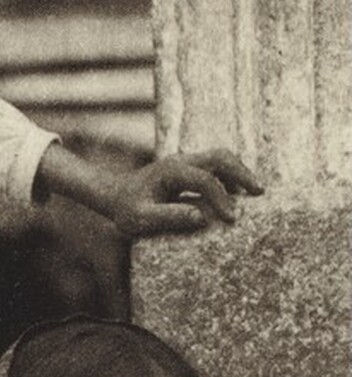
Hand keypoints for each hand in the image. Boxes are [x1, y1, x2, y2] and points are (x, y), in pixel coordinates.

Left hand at [103, 150, 262, 236]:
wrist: (116, 196)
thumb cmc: (127, 210)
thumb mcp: (141, 219)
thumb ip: (169, 217)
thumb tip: (201, 217)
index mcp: (170, 172)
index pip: (204, 180)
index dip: (221, 198)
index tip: (232, 219)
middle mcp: (181, 161)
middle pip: (220, 157)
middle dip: (242, 173)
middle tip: (260, 192)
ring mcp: (186, 161)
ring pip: (220, 157)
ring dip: (240, 172)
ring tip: (255, 192)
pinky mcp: (189, 167)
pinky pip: (216, 165)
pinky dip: (231, 175)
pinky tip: (238, 193)